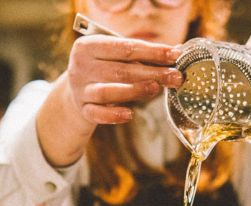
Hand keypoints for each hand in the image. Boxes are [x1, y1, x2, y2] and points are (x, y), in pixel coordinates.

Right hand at [65, 35, 182, 124]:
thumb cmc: (103, 67)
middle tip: (175, 77)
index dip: (152, 51)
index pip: (125, 48)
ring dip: (134, 90)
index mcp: (88, 46)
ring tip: (156, 89)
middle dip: (151, 73)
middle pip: (120, 70)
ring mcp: (80, 90)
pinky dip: (113, 115)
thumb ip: (139, 54)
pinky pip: (98, 114)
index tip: (175, 55)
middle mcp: (81, 66)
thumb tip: (174, 53)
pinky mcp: (83, 109)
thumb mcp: (113, 54)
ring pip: (108, 92)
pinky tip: (129, 114)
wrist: (76, 89)